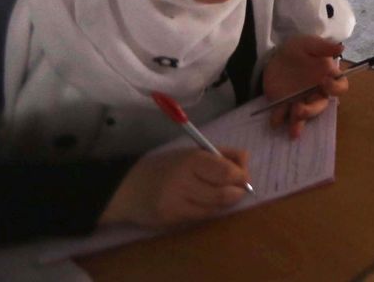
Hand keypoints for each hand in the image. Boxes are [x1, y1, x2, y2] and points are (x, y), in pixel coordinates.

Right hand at [100, 145, 250, 227]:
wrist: (126, 189)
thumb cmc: (164, 167)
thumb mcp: (191, 153)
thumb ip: (221, 155)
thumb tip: (246, 160)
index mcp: (190, 160)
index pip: (227, 172)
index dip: (241, 175)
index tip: (243, 176)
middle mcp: (183, 182)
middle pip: (224, 194)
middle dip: (238, 192)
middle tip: (239, 188)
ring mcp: (176, 204)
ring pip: (215, 208)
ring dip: (225, 202)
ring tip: (222, 194)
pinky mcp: (171, 221)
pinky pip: (201, 217)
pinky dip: (209, 210)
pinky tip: (204, 203)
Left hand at [262, 35, 348, 139]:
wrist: (275, 54)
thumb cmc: (298, 49)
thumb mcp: (309, 44)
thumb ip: (324, 47)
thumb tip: (341, 48)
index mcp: (327, 78)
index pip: (339, 87)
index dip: (335, 88)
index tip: (323, 81)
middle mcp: (316, 93)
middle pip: (320, 106)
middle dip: (311, 110)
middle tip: (299, 109)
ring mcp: (300, 100)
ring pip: (303, 115)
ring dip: (298, 122)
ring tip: (292, 130)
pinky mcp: (283, 104)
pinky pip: (282, 114)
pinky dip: (279, 119)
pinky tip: (275, 122)